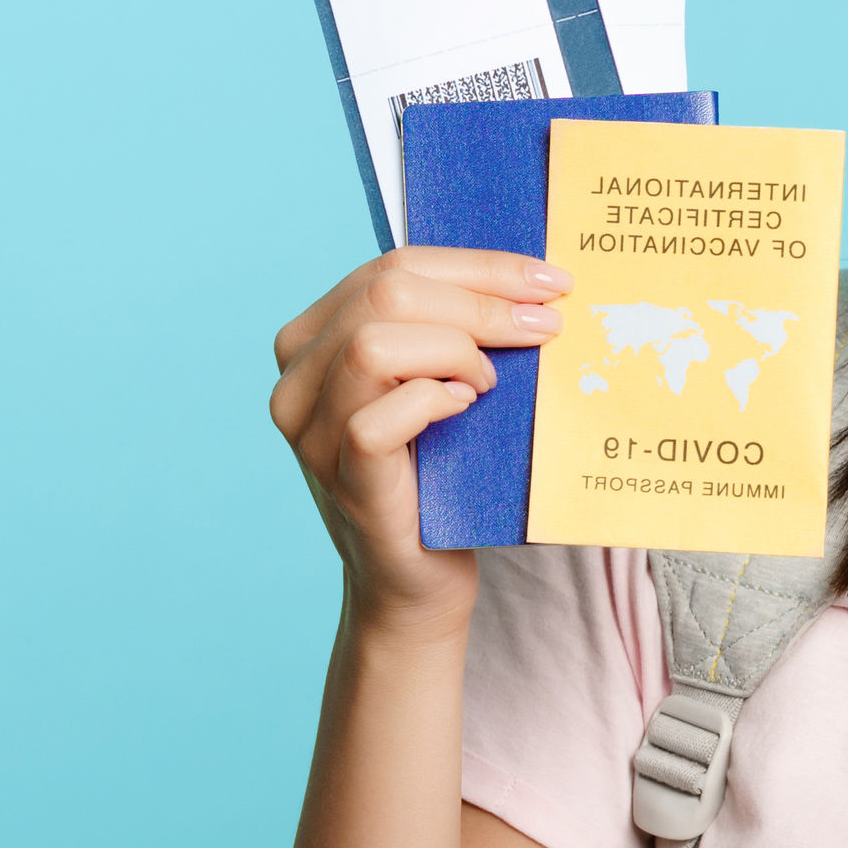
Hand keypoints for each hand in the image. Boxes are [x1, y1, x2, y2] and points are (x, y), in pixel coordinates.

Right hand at [270, 248, 572, 635]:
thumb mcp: (436, 384)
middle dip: (481, 300)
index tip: (550, 279)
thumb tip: (527, 277)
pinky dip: (431, 402)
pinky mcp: (339, 476)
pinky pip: (376, 419)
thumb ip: (447, 328)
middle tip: (545, 326)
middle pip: (386, 292)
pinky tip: (464, 410)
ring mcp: (309, 431)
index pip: (393, 266)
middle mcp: (297, 378)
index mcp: (315, 338)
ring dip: (454, 350)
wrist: (420, 582)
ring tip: (488, 384)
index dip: (479, 265)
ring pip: (374, 344)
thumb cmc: (437, 475)